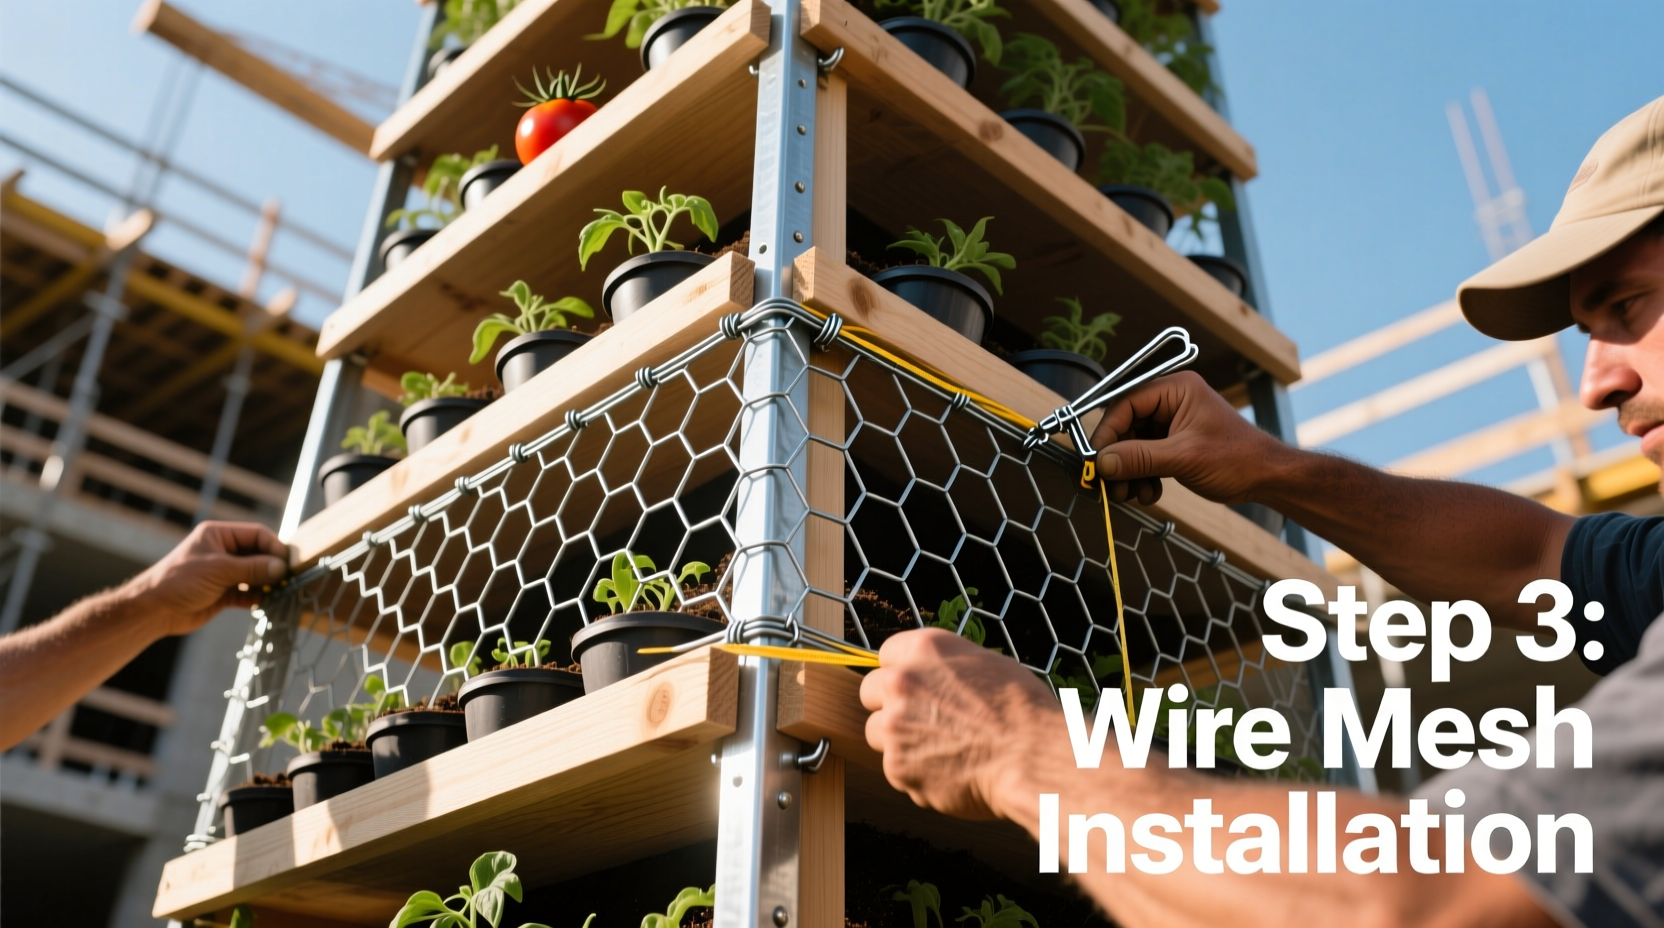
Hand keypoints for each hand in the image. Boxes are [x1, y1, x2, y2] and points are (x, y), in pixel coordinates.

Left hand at [124, 521, 287, 637]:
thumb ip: (252, 568)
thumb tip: (282, 568)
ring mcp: (224, 573)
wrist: (153, 611)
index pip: (257, 534)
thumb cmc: (180, 581)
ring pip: (255, 575)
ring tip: (280, 591)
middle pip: (259, 554)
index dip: (274, 547)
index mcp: (219, 535)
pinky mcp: (224, 593)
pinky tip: (267, 603)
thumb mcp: (219, 570)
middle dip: (273, 566)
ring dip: (267, 583)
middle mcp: (223, 552)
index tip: (288, 563)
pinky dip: (258, 598)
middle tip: (288, 578)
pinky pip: (248, 593)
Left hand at [860, 628, 1060, 819]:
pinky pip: (897, 768)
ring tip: (941, 749)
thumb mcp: (986, 665)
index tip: (915, 688)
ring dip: (900, 740)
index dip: (902, 672)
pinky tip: (951, 772)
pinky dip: (917, 773)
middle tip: (921, 720)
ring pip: (878, 732)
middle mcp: (902, 682)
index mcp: (925, 649)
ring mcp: (895, 726)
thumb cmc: (1022, 711)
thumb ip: (946, 669)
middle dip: (889, 704)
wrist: (1031, 758)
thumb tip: (935, 678)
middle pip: (870, 691)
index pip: (887, 654)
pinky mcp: (897, 767)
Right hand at [1089, 371, 1288, 505]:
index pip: (1125, 403)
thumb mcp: (1183, 457)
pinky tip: (1149, 493)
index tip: (1096, 459)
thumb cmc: (1237, 458)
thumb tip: (1101, 462)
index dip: (1108, 431)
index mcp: (1176, 389)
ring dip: (1129, 472)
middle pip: (1126, 426)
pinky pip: (1146, 457)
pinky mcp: (1174, 443)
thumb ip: (1140, 458)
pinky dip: (1142, 476)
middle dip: (1118, 458)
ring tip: (1132, 494)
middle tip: (1111, 484)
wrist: (1267, 478)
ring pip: (1133, 445)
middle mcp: (1171, 401)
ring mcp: (1172, 423)